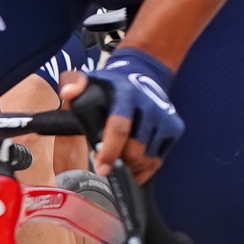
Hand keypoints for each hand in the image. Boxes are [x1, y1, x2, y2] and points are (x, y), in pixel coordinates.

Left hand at [69, 47, 183, 176]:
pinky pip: (158, 161)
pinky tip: (131, 164)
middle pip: (135, 150)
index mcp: (127, 95)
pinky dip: (143, 169)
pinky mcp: (175, 128)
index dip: (110, 151)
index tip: (102, 169)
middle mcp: (151, 106)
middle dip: (118, 162)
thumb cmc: (110, 85)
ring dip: (130, 167)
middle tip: (105, 160)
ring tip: (118, 159)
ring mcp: (166, 118)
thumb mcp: (89, 78)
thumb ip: (72, 82)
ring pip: (147, 159)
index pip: (120, 128)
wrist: (145, 75)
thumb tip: (69, 93)